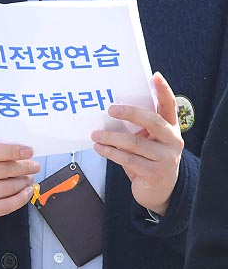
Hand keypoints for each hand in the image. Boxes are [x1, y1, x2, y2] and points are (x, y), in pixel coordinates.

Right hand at [0, 143, 39, 224]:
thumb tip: (23, 155)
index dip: (12, 151)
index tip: (29, 151)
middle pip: (3, 170)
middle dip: (24, 167)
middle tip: (34, 166)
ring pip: (8, 187)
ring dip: (24, 182)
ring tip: (28, 178)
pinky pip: (8, 205)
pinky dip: (22, 198)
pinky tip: (27, 191)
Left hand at [92, 72, 182, 215]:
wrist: (159, 192)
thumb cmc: (147, 159)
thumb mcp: (147, 141)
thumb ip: (136, 128)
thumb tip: (107, 111)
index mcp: (170, 128)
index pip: (169, 106)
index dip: (163, 90)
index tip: (155, 76)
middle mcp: (173, 141)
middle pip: (153, 121)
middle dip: (130, 113)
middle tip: (110, 109)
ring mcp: (166, 158)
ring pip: (135, 142)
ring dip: (111, 137)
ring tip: (96, 134)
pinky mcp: (156, 173)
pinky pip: (128, 159)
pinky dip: (110, 152)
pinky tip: (99, 148)